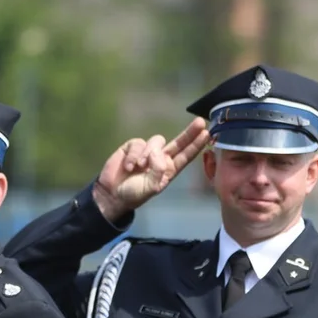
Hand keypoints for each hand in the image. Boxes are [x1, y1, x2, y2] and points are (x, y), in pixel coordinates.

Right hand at [93, 117, 209, 220]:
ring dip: (147, 154)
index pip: (186, 155)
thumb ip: (158, 170)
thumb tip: (157, 152)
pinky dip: (133, 155)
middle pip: (179, 142)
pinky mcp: (132, 148)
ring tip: (138, 168)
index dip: (196, 145)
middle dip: (189, 132)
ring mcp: (147, 152)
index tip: (207, 135)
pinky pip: (138, 144)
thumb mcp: (151, 188)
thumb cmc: (133, 194)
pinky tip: (128, 167)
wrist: (111, 194)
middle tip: (200, 122)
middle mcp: (160, 158)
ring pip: (156, 141)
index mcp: (169, 169)